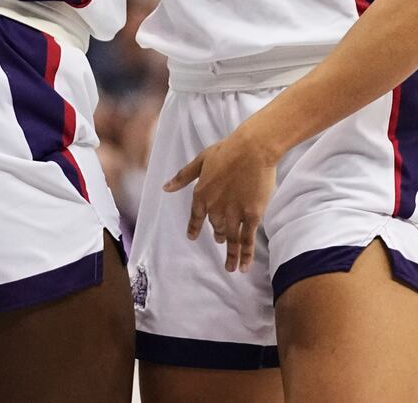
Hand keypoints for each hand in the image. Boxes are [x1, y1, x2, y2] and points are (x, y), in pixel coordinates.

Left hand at [164, 128, 278, 272]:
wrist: (252, 149)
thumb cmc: (227, 150)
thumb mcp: (200, 160)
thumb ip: (183, 176)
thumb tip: (165, 187)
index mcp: (201, 195)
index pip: (195, 217)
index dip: (194, 228)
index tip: (192, 237)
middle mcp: (215, 208)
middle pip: (216, 227)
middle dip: (218, 234)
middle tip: (220, 239)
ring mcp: (234, 214)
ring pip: (230, 239)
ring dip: (230, 255)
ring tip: (230, 267)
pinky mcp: (252, 216)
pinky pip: (247, 240)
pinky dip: (246, 255)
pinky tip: (244, 266)